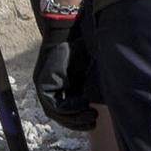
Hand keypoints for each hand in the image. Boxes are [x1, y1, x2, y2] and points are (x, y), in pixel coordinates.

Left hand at [33, 6, 95, 130]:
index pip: (67, 111)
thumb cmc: (87, 46)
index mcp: (62, 85)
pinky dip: (69, 108)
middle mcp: (50, 86)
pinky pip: (52, 103)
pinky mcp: (40, 81)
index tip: (95, 119)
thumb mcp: (92, 70)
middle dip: (78, 123)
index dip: (79, 120)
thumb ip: (93, 85)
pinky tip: (84, 103)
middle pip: (59, 115)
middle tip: (94, 121)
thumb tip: (109, 102)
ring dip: (74, 118)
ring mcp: (42, 84)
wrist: (74, 28)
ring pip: (55, 112)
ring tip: (92, 116)